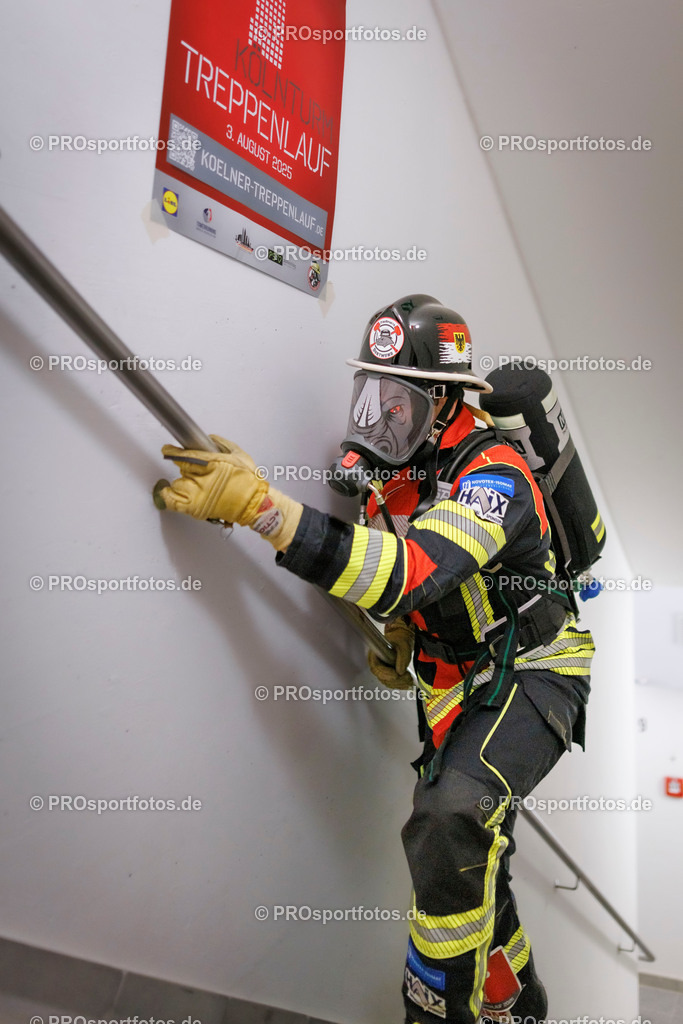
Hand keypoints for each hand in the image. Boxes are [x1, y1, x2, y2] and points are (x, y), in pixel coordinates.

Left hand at [157, 435, 302, 549]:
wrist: (254, 504)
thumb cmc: (250, 482)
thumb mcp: (240, 455)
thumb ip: (223, 444)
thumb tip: (210, 439)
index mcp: (214, 462)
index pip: (186, 455)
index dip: (174, 452)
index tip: (167, 450)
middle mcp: (204, 477)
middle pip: (182, 468)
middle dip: (184, 467)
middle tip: (190, 469)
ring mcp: (198, 493)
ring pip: (177, 483)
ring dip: (182, 482)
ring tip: (191, 483)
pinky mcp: (195, 507)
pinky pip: (172, 501)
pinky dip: (168, 496)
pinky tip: (168, 492)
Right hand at [368, 617, 414, 689]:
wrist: (401, 640)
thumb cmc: (400, 640)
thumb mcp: (403, 645)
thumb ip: (402, 657)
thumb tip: (400, 671)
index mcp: (375, 654)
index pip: (376, 667)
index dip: (385, 673)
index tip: (396, 675)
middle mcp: (376, 664)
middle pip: (382, 677)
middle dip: (396, 680)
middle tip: (407, 678)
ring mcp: (382, 670)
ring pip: (387, 682)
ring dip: (399, 684)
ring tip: (410, 680)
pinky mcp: (388, 675)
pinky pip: (392, 683)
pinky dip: (400, 685)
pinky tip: (408, 683)